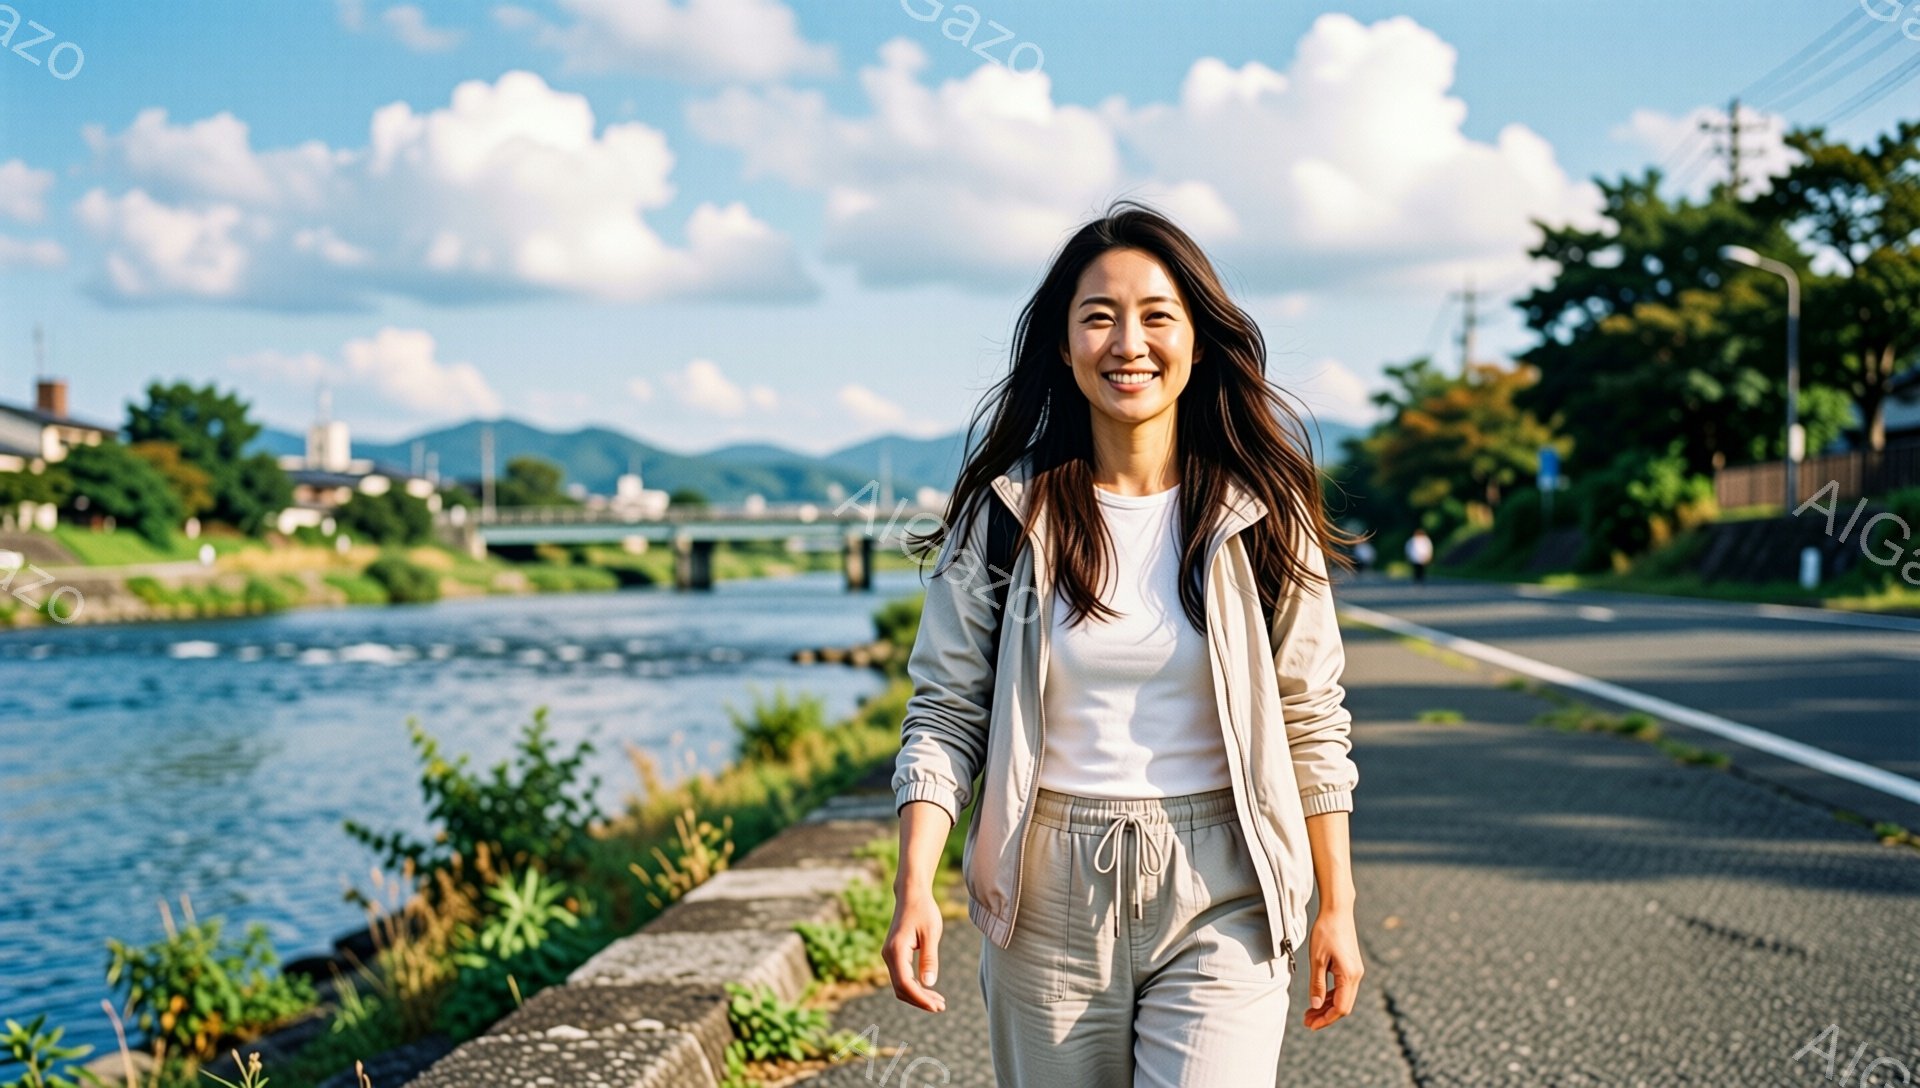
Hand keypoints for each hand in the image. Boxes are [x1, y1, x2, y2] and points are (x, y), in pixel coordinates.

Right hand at [885, 888, 947, 1011]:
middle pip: (901, 988)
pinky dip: (915, 986)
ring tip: (939, 1002)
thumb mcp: (931, 933)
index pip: (905, 983)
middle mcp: (888, 955)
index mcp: (896, 950)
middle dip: (920, 1000)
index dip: (920, 998)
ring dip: (918, 995)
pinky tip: (930, 990)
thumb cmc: (923, 910)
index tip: (937, 1006)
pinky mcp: (894, 955)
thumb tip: (929, 984)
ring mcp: (889, 956)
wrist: (911, 894)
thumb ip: (930, 958)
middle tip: (941, 1007)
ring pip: (901, 985)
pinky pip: (902, 977)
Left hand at [1301, 906, 1362, 1030]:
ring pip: (1342, 997)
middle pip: (1343, 1006)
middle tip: (1307, 1021)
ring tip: (1309, 1013)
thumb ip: (1316, 984)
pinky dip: (1330, 996)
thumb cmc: (1326, 932)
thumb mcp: (1317, 959)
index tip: (1311, 1025)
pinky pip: (1342, 988)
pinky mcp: (1350, 966)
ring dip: (1326, 1007)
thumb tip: (1315, 1006)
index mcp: (1349, 976)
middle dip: (1325, 1016)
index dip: (1325, 1019)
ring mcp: (1355, 971)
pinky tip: (1318, 999)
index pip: (1340, 1008)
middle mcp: (1356, 976)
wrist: (1337, 911)